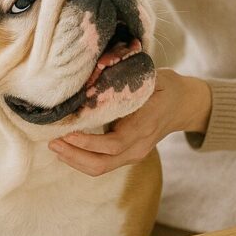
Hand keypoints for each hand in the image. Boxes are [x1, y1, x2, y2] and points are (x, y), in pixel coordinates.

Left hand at [48, 68, 211, 176]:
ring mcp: (134, 154)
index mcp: (145, 126)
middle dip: (74, 156)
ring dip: (75, 160)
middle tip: (52, 142)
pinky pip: (102, 163)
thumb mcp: (152, 77)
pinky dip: (82, 158)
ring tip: (55, 145)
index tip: (67, 133)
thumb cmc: (164, 86)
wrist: (183, 105)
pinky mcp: (128, 155)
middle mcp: (139, 146)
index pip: (113, 144)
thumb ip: (128, 78)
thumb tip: (100, 67)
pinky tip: (67, 147)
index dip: (88, 142)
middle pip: (102, 164)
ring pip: (100, 168)